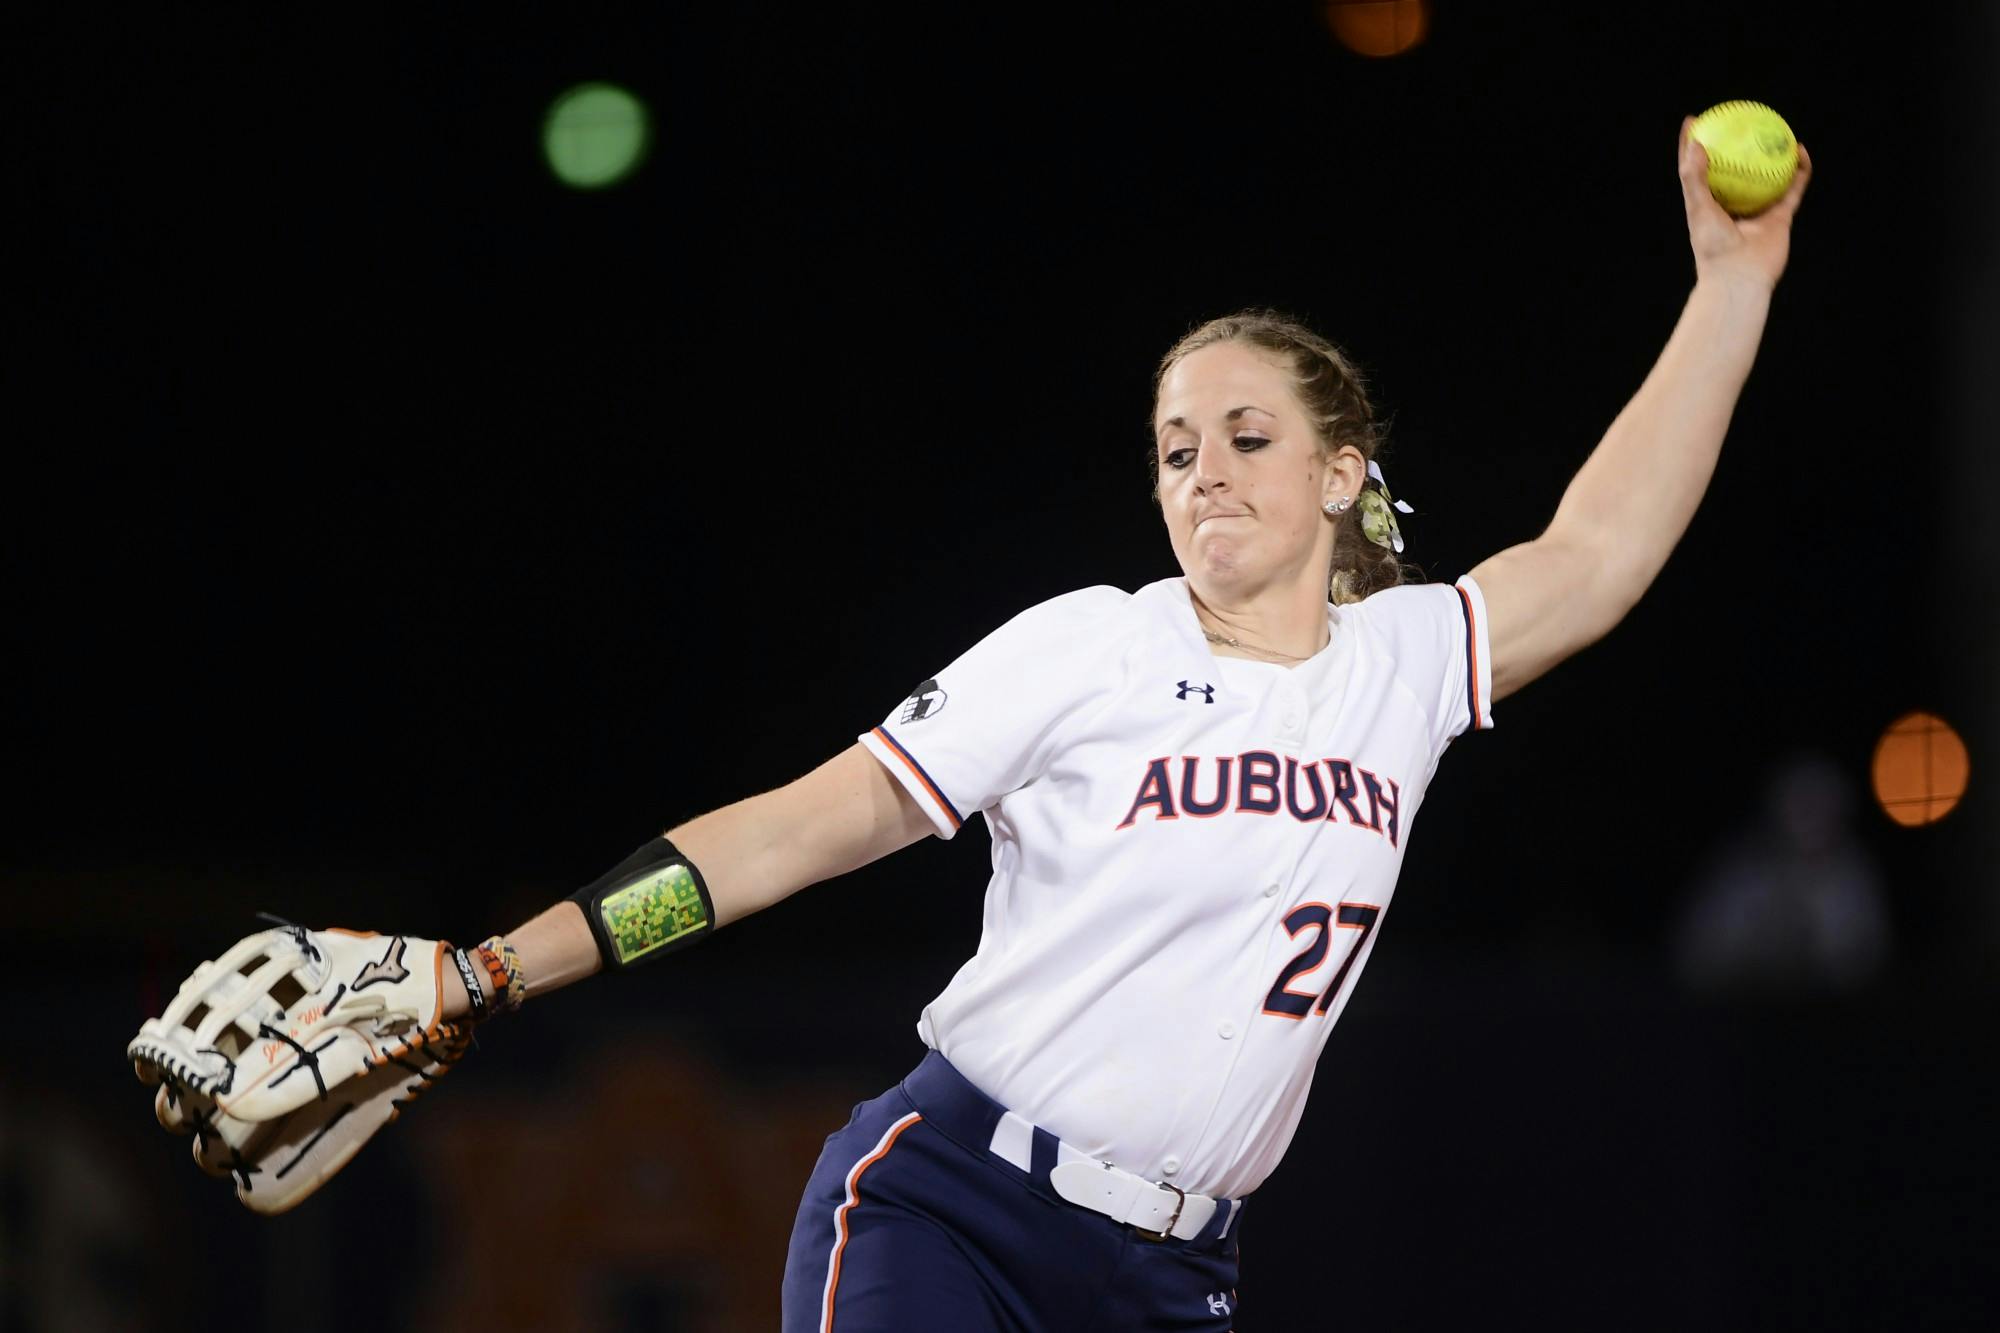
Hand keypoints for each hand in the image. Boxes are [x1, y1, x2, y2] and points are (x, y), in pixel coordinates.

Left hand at [1678, 114, 1812, 291]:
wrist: (1740, 277)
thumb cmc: (1713, 247)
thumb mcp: (1698, 209)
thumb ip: (1694, 177)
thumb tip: (1696, 144)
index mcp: (1706, 205)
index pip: (1696, 168)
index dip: (1693, 145)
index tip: (1694, 120)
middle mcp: (1731, 206)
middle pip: (1733, 169)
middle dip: (1735, 145)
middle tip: (1738, 118)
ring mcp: (1756, 211)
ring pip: (1767, 176)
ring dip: (1771, 154)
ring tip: (1775, 127)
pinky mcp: (1780, 217)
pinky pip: (1793, 187)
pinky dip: (1799, 170)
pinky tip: (1800, 148)